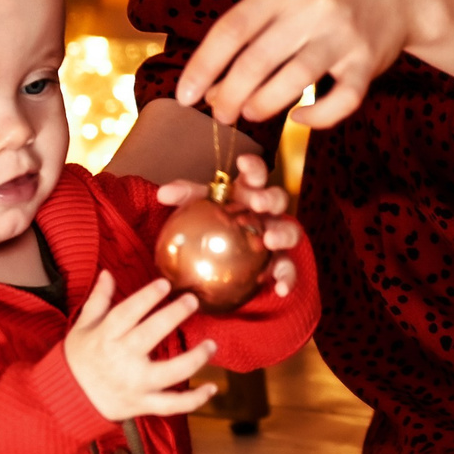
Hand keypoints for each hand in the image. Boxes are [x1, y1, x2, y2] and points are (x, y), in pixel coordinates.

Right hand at [63, 271, 218, 420]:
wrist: (67, 399)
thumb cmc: (78, 359)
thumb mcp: (82, 327)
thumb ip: (99, 300)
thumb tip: (108, 273)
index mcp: (105, 337)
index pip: (127, 313)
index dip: (146, 297)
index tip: (165, 283)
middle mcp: (121, 360)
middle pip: (150, 335)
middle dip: (173, 316)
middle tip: (192, 300)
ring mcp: (134, 384)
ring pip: (169, 372)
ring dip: (195, 359)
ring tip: (212, 344)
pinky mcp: (142, 405)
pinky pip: (171, 405)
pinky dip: (194, 400)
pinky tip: (212, 388)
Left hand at [155, 152, 305, 296]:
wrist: (220, 260)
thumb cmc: (209, 224)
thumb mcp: (195, 207)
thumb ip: (184, 197)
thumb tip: (163, 194)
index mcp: (249, 193)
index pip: (255, 174)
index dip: (252, 166)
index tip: (241, 163)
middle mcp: (268, 213)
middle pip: (278, 199)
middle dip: (271, 198)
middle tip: (257, 204)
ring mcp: (276, 237)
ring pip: (291, 232)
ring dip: (283, 234)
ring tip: (270, 241)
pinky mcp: (279, 264)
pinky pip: (288, 271)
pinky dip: (287, 278)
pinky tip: (279, 289)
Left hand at [175, 0, 427, 129]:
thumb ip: (250, 33)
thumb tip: (210, 87)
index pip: (231, 29)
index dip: (203, 66)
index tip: (185, 96)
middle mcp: (313, 8)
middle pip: (256, 62)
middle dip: (230, 96)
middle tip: (221, 114)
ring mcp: (343, 35)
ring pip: (293, 82)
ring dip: (263, 106)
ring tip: (252, 113)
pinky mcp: (367, 62)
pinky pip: (339, 102)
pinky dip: (315, 118)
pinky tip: (300, 118)